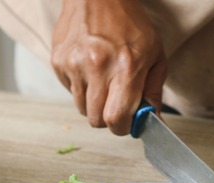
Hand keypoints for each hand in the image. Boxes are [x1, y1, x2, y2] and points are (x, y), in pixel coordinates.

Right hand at [51, 0, 167, 134]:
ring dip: (93, 103)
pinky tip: (89, 68)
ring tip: (103, 81)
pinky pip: (70, 91)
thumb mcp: (155, 55)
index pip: (116, 119)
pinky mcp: (58, 61)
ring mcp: (74, 64)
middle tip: (116, 105)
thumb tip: (152, 120)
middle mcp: (97, 67)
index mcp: (125, 68)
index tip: (127, 124)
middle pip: (96, 120)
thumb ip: (153, 91)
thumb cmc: (130, 23)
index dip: (122, 128)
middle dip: (108, 119)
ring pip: (81, 109)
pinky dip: (81, 88)